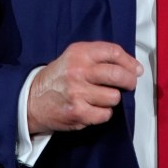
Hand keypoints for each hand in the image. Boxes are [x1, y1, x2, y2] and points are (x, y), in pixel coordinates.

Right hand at [27, 41, 142, 135]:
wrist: (31, 99)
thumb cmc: (60, 77)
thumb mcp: (76, 56)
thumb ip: (102, 57)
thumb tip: (135, 68)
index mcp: (80, 53)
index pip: (114, 52)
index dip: (130, 62)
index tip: (136, 70)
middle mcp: (78, 71)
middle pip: (118, 75)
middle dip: (129, 81)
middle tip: (129, 85)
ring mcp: (77, 93)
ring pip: (114, 97)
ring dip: (112, 99)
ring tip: (101, 97)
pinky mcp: (77, 112)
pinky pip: (105, 114)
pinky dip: (103, 113)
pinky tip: (93, 108)